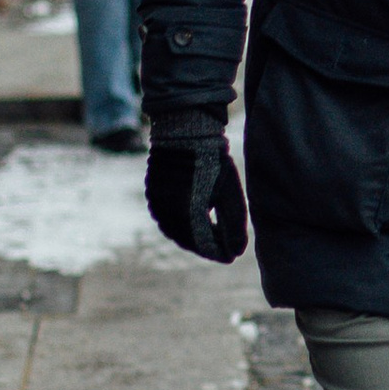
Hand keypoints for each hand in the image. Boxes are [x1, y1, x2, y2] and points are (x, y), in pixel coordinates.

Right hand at [144, 113, 246, 262]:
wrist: (186, 132)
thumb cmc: (213, 162)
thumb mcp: (230, 193)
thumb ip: (234, 224)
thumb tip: (236, 252)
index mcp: (187, 211)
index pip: (204, 243)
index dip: (219, 252)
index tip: (232, 257)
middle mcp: (167, 211)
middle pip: (188, 240)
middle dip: (206, 247)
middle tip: (224, 249)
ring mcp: (157, 203)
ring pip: (174, 231)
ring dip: (192, 238)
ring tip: (212, 238)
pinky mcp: (152, 195)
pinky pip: (165, 219)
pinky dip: (180, 226)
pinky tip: (194, 223)